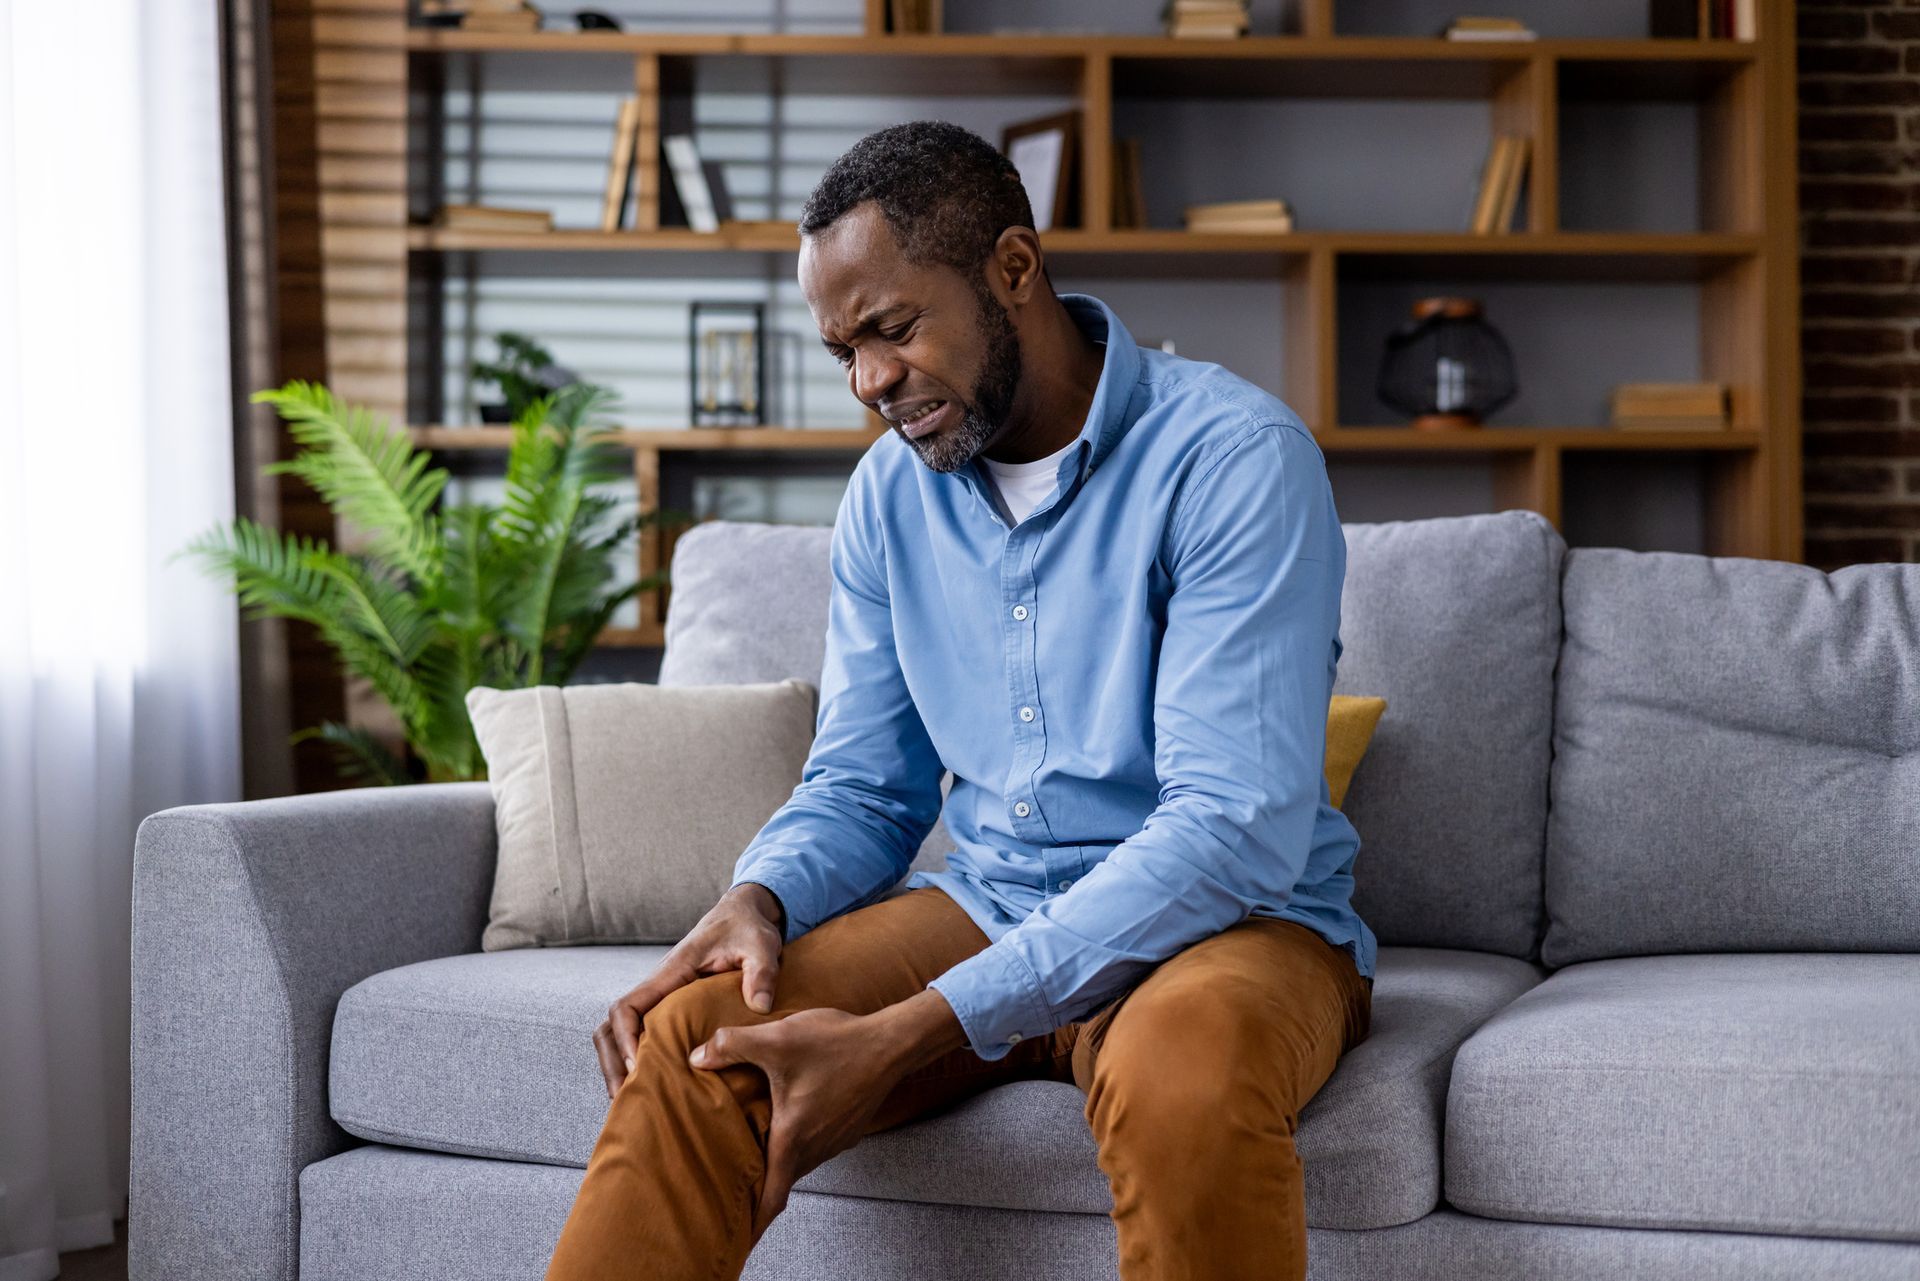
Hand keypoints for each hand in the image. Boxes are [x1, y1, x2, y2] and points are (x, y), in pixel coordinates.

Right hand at [591, 882, 786, 1098]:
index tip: (637, 1066)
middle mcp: (658, 989)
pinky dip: (638, 1061)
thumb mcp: (760, 946)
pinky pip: (643, 1036)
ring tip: (633, 1103)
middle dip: (612, 1064)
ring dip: (619, 1067)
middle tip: (626, 1100)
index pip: (626, 1006)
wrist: (744, 915)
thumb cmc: (747, 929)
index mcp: (671, 973)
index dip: (624, 1038)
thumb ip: (761, 973)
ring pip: (620, 1035)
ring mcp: (662, 1000)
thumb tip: (759, 1007)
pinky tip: (655, 1087)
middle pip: (611, 1028)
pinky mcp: (672, 1010)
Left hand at [688, 1006, 912, 1245]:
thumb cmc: (836, 1045)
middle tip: (733, 1189)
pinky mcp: (849, 1127)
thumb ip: (732, 1046)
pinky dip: (801, 1142)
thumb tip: (697, 1057)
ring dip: (781, 1161)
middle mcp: (816, 1147)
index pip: (772, 1198)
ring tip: (758, 1151)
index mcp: (793, 1139)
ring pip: (801, 1161)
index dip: (754, 1226)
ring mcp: (836, 1139)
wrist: (891, 1044)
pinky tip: (793, 1117)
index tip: (738, 1243)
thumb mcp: (776, 1040)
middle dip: (760, 1190)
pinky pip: (818, 1144)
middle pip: (783, 1180)